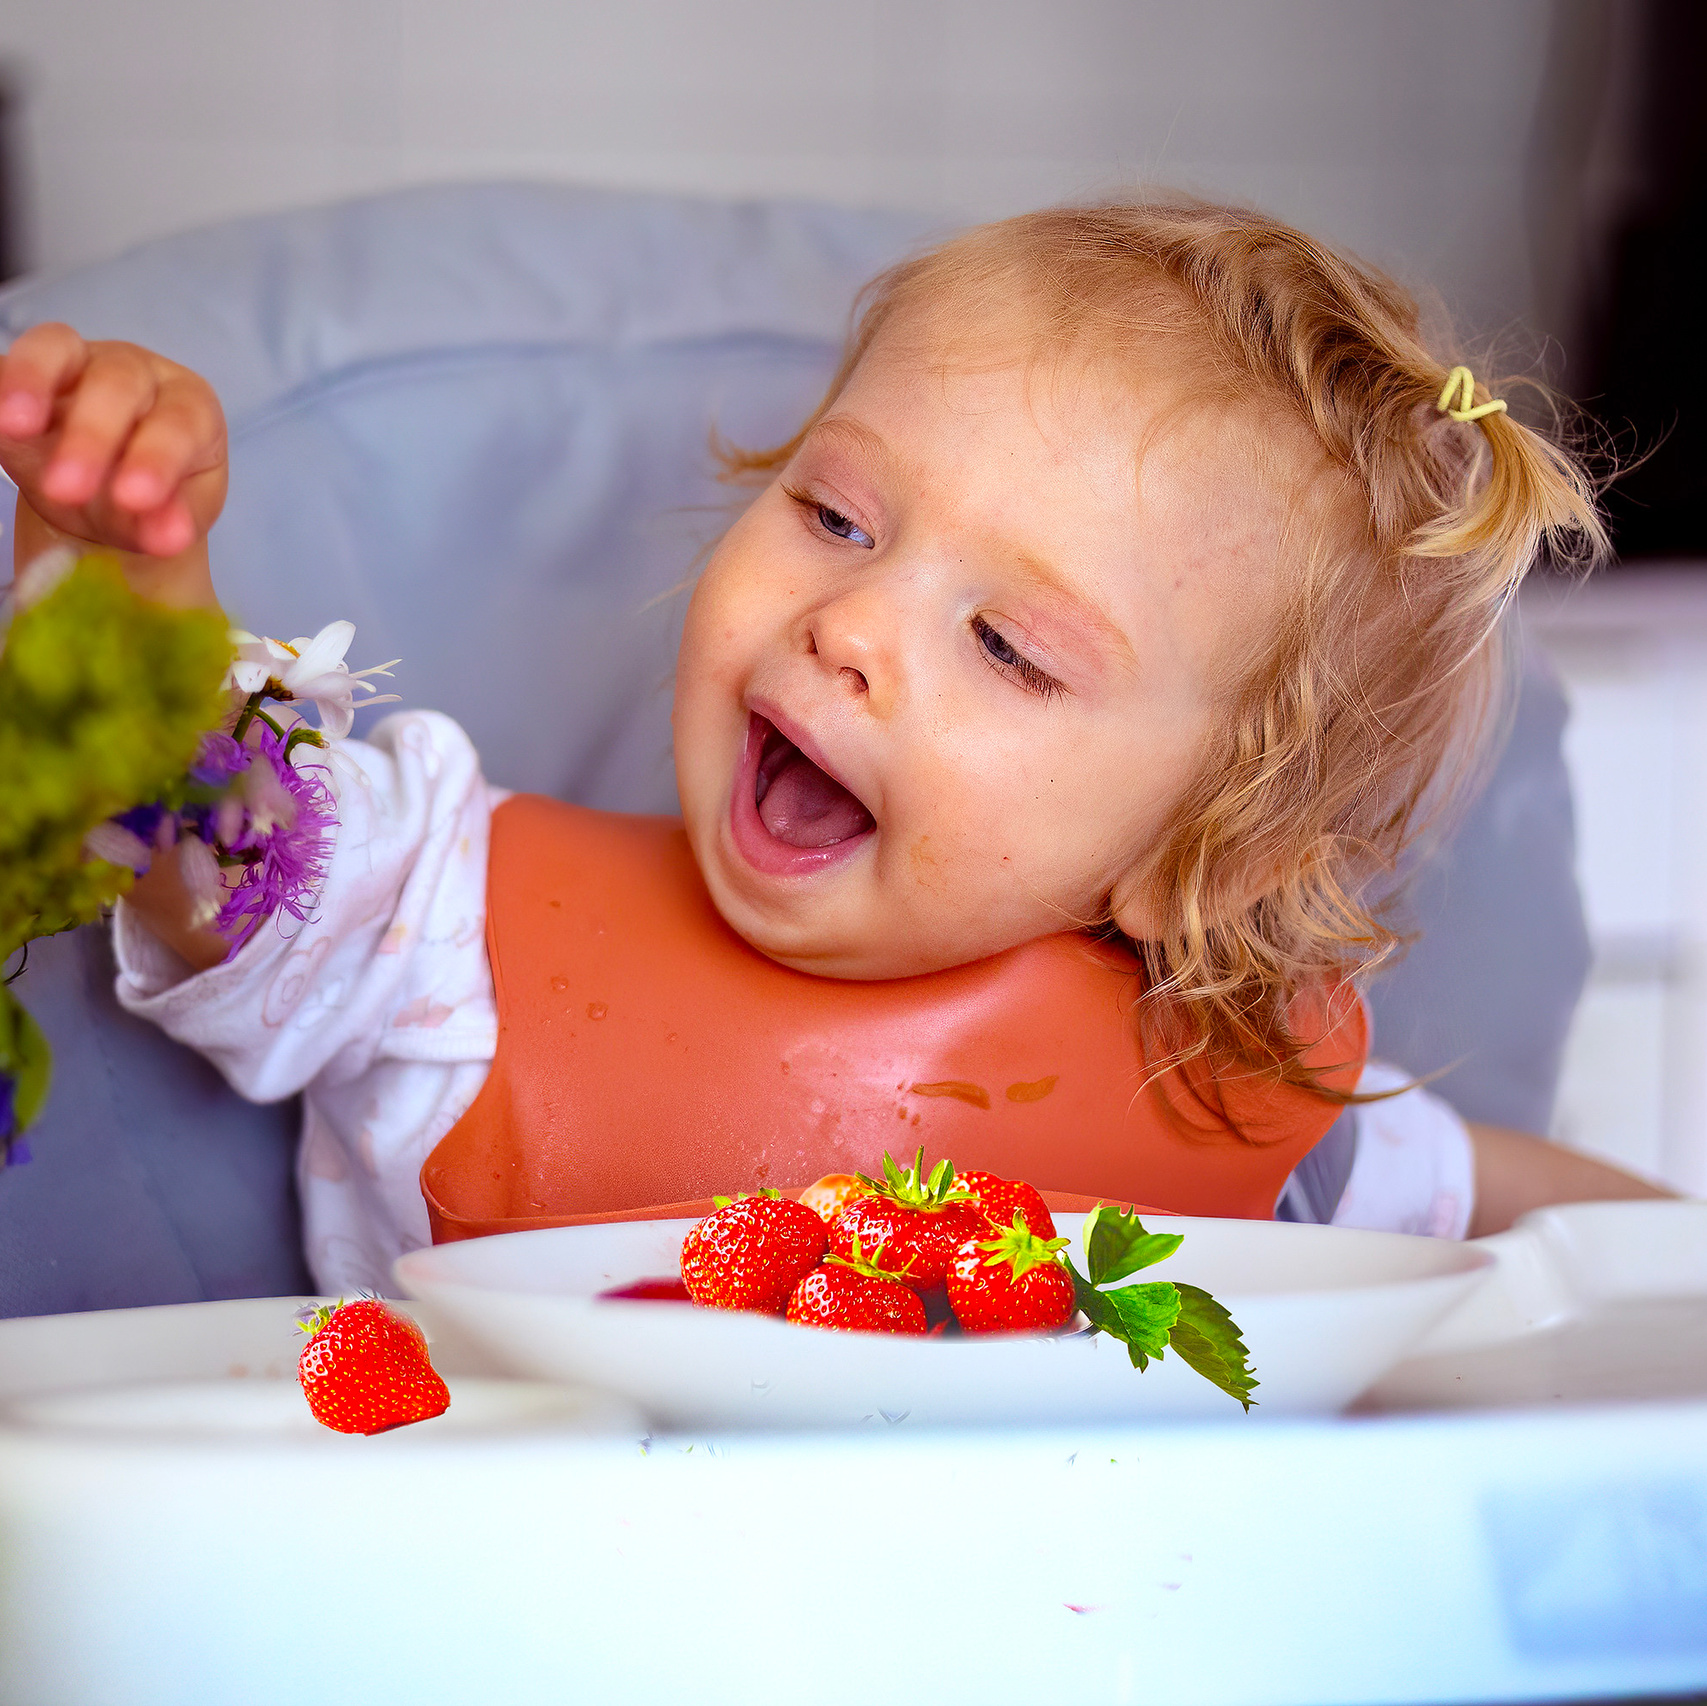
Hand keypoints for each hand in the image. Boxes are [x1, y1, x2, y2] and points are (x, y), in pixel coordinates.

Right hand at [0, 322, 225, 601]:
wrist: (111, 488)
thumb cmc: (153, 495)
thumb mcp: (171, 516)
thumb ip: (170, 524)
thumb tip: (167, 540)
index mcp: (191, 405)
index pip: (180, 422)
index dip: (157, 458)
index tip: (135, 498)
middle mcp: (138, 371)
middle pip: (118, 384)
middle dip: (92, 436)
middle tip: (66, 489)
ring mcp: (79, 361)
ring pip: (58, 348)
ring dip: (33, 382)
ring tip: (14, 427)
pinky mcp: (27, 367)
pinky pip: (8, 365)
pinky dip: (0, 383)